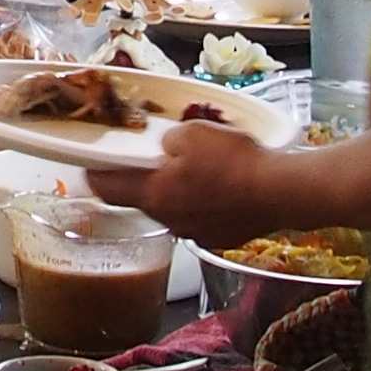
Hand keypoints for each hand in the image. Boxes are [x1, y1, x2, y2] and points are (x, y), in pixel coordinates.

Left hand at [89, 120, 278, 244]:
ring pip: (174, 210)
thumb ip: (169, 140)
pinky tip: (222, 190)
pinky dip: (205, 206)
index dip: (95, 175)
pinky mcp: (221, 238)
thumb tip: (166, 147)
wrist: (279, 192)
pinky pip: (202, 219)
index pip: (106, 190)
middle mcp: (168, 221)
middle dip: (145, 182)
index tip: (91, 167)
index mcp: (153, 195)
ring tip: (196, 173)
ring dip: (178, 194)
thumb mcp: (192, 132)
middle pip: (143, 200)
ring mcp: (195, 233)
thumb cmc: (233, 161)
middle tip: (156, 162)